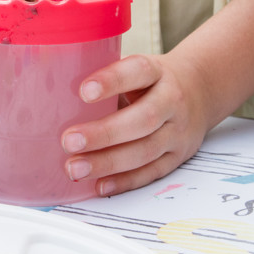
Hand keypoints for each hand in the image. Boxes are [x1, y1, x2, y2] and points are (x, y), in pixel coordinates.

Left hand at [60, 53, 212, 196]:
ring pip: (145, 150)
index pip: (138, 72)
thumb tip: (52, 92)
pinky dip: (125, 181)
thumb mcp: (137, 69)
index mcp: (157, 72)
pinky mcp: (177, 156)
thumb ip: (107, 79)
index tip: (83, 91)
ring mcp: (178, 131)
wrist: (201, 90)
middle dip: (104, 133)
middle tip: (69, 141)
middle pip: (143, 119)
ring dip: (108, 163)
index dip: (111, 81)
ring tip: (75, 168)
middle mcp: (172, 101)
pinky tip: (100, 185)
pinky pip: (151, 172)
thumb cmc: (155, 81)